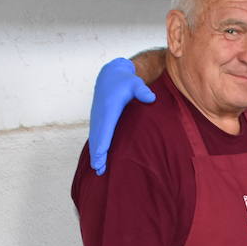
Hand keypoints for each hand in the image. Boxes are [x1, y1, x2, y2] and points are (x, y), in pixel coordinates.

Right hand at [89, 58, 155, 174]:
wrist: (110, 75)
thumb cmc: (125, 81)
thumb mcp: (134, 83)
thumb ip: (142, 90)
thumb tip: (151, 97)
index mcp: (109, 109)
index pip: (105, 129)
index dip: (102, 143)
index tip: (101, 156)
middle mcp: (100, 115)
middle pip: (97, 137)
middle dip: (97, 154)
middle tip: (99, 170)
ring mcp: (97, 118)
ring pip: (95, 138)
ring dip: (95, 154)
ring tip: (98, 170)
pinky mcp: (98, 120)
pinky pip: (96, 136)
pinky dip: (96, 148)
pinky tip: (98, 159)